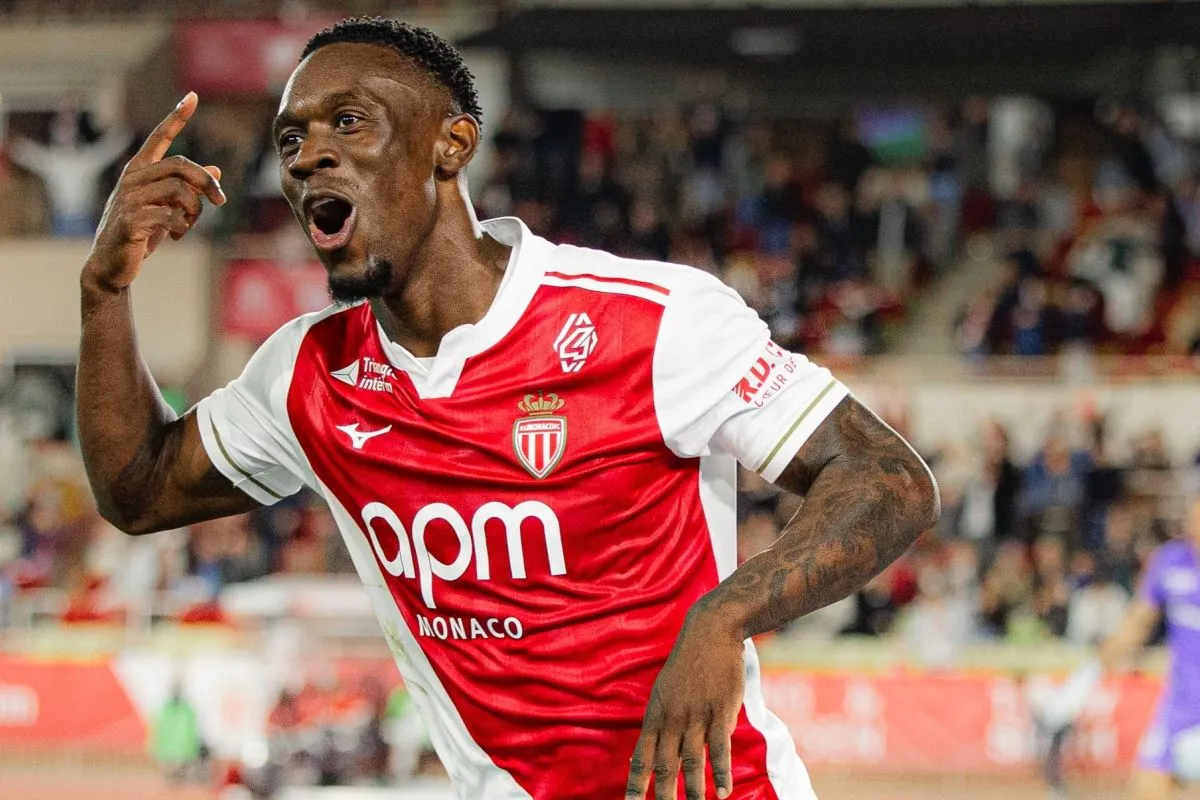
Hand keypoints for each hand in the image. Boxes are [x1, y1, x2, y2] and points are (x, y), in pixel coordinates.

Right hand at [84, 91, 224, 292]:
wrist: (113, 264)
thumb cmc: (141, 232)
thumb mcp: (168, 208)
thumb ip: (188, 189)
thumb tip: (217, 170)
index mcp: (139, 171)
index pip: (159, 138)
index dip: (176, 117)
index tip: (192, 96)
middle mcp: (132, 178)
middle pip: (180, 166)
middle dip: (206, 183)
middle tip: (221, 201)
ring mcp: (128, 198)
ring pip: (179, 191)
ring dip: (194, 211)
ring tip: (187, 226)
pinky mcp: (130, 220)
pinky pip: (170, 215)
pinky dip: (182, 226)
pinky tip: (175, 236)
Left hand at [626, 608, 743, 799]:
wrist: (711, 631)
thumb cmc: (688, 662)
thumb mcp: (665, 689)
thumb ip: (661, 720)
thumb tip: (653, 750)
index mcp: (656, 713)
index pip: (641, 755)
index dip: (635, 782)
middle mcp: (672, 717)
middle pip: (664, 764)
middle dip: (662, 795)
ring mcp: (697, 714)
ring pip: (692, 760)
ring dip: (693, 791)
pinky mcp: (720, 710)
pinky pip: (720, 748)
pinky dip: (721, 772)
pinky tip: (722, 792)